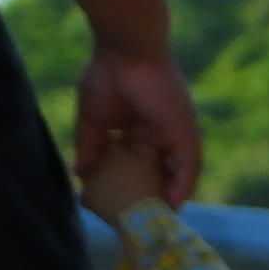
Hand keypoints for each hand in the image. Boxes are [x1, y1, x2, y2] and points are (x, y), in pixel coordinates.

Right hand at [72, 41, 200, 209]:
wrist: (124, 50)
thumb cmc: (107, 76)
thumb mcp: (93, 120)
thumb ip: (90, 147)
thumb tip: (79, 174)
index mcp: (140, 128)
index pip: (141, 164)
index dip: (134, 184)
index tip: (123, 205)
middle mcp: (161, 132)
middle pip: (161, 170)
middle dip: (153, 195)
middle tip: (142, 219)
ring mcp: (174, 132)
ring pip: (178, 171)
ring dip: (170, 195)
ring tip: (159, 219)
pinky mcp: (184, 130)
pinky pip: (189, 164)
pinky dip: (183, 185)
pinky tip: (173, 204)